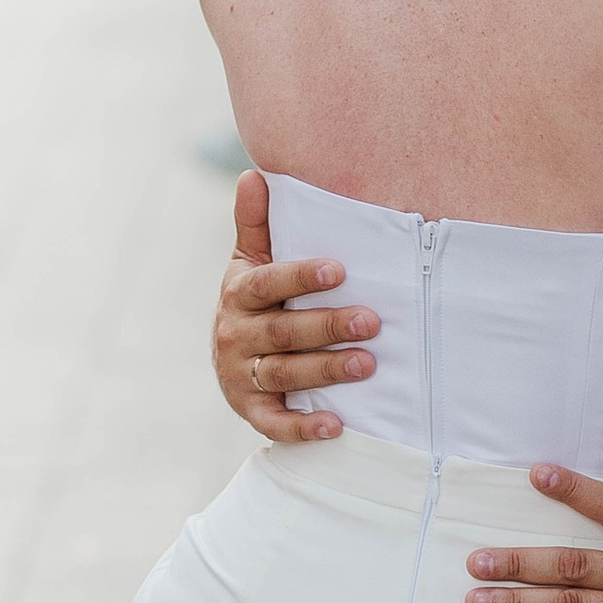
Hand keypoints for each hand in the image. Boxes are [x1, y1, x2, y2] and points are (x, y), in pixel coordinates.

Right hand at [212, 169, 380, 441]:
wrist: (230, 359)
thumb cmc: (256, 301)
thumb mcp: (250, 262)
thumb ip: (255, 223)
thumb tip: (254, 174)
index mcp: (238, 293)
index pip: (267, 283)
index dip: (300, 276)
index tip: (338, 270)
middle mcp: (234, 335)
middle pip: (282, 332)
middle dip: (328, 326)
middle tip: (372, 321)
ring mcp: (240, 376)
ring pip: (284, 374)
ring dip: (325, 370)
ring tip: (368, 365)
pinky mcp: (250, 411)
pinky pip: (274, 423)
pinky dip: (302, 427)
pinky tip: (336, 425)